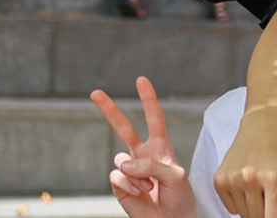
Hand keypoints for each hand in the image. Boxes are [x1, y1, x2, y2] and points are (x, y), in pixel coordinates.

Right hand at [91, 77, 196, 217]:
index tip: (141, 80)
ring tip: (150, 187)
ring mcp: (129, 169)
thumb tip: (125, 164)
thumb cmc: (181, 196)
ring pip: (120, 159)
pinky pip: (116, 177)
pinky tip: (139, 193)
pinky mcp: (120, 185)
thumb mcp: (175, 176)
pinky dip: (128, 185)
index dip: (148, 99)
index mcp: (160, 147)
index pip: (154, 118)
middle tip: (95, 92)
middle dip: (109, 110)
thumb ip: (152, 165)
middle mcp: (142, 154)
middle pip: (123, 127)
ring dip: (136, 174)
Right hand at [212, 113, 276, 217]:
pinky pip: (231, 209)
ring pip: (244, 215)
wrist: (262, 128)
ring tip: (261, 189)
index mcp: (275, 180)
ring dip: (254, 209)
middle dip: (267, 214)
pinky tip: (247, 186)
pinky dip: (240, 203)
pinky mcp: (219, 180)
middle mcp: (250, 179)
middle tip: (272, 198)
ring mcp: (232, 179)